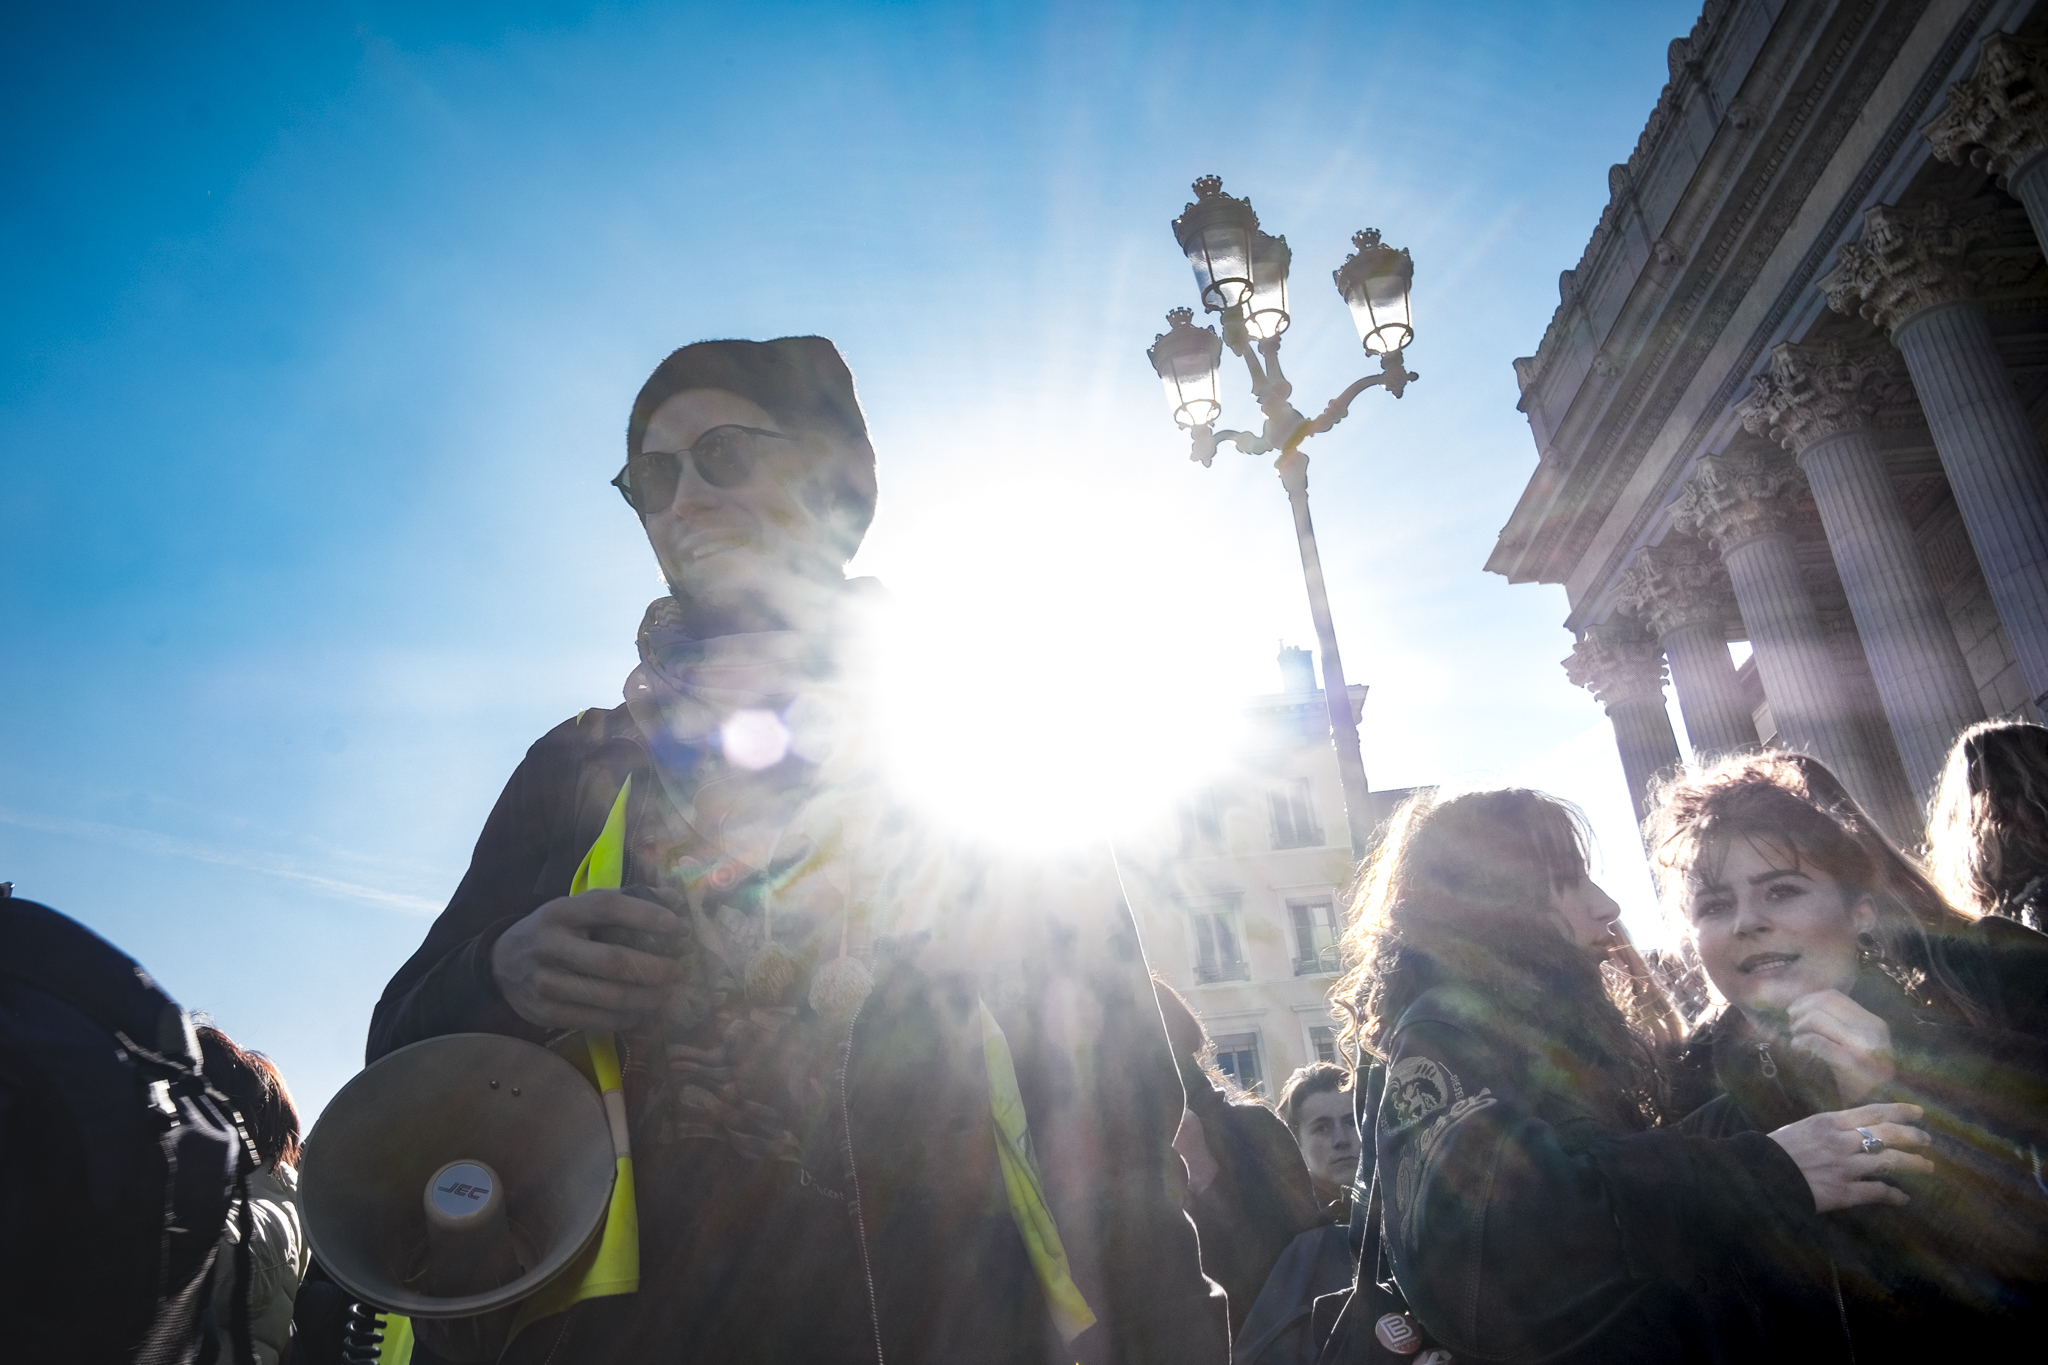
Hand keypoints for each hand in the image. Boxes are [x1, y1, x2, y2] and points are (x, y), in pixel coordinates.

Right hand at [491, 890, 678, 1030]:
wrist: (501, 964)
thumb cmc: (555, 930)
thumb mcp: (577, 908)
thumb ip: (622, 901)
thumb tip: (673, 899)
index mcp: (560, 912)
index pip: (605, 908)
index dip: (644, 915)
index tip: (675, 925)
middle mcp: (550, 945)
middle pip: (613, 961)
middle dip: (654, 968)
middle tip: (676, 969)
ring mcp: (545, 983)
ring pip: (609, 997)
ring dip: (647, 999)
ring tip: (666, 994)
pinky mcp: (545, 1013)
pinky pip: (597, 1021)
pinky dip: (627, 1018)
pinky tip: (642, 1012)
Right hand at [1767, 1102, 1932, 1211]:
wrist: (1758, 1174)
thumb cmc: (1775, 1150)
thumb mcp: (1802, 1128)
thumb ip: (1828, 1128)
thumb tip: (1850, 1130)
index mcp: (1829, 1122)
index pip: (1873, 1112)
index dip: (1900, 1111)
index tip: (1919, 1113)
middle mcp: (1841, 1141)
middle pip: (1888, 1134)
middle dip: (1913, 1137)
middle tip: (1927, 1141)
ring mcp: (1844, 1167)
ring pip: (1890, 1162)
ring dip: (1913, 1164)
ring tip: (1927, 1167)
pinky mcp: (1843, 1192)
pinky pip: (1877, 1192)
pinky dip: (1894, 1195)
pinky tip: (1903, 1198)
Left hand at [1787, 989, 1893, 1103]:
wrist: (1875, 1110)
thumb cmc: (1860, 1079)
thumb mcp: (1856, 1045)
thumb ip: (1838, 1025)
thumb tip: (1803, 1003)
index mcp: (1874, 1024)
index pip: (1834, 997)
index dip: (1808, 1000)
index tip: (1794, 1011)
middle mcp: (1872, 1031)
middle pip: (1823, 1004)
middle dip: (1801, 1011)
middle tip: (1792, 1026)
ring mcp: (1864, 1046)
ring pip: (1818, 1019)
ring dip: (1799, 1027)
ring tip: (1795, 1039)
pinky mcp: (1852, 1062)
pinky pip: (1817, 1041)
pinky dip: (1801, 1041)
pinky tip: (1797, 1049)